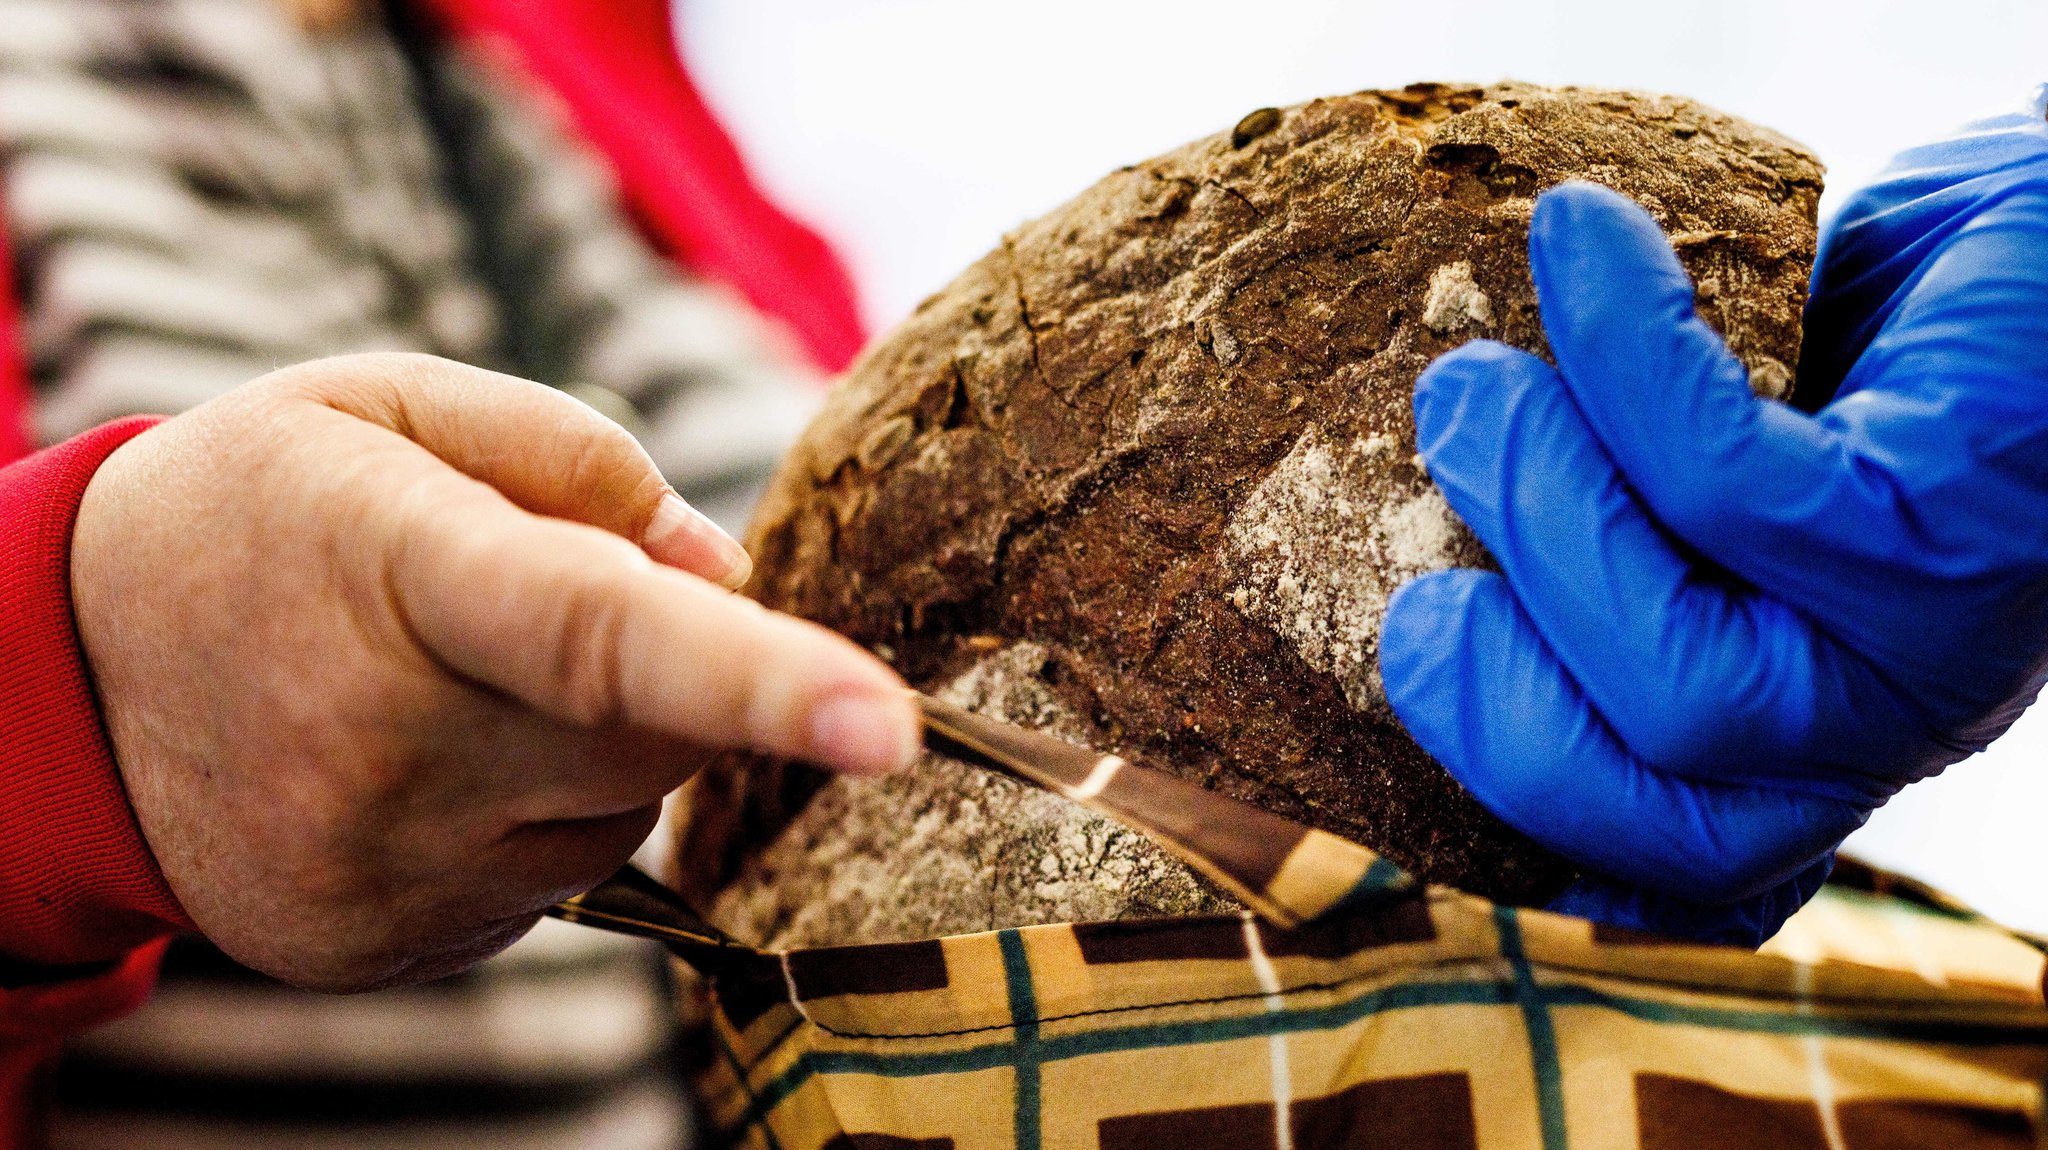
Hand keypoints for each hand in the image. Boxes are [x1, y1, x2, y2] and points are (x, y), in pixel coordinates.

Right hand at [72, 353, 916, 989]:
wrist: (72, 672)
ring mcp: (384, 867)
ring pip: (623, 813)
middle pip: (659, 731)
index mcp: (401, 573)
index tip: (887, 725)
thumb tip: (724, 574)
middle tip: (540, 593)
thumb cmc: (268, 506)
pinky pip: (561, 879)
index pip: (603, 635)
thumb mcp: (397, 403)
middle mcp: (388, 745)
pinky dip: (544, 810)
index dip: (761, 679)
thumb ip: (581, 458)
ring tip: (459, 675)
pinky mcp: (390, 944)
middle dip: (666, 664)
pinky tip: (433, 756)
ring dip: (601, 738)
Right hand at [1378, 87, 2047, 944]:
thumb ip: (1636, 519)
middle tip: (1416, 568)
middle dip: (1486, 705)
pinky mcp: (1956, 526)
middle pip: (1658, 824)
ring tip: (1472, 381)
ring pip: (1682, 688)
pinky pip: (1733, 490)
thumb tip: (1434, 470)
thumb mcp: (1760, 454)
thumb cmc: (1914, 328)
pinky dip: (1621, 365)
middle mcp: (1886, 725)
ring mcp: (1935, 648)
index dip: (1533, 819)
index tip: (1421, 661)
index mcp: (1828, 732)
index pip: (1692, 878)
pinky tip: (1582, 243)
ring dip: (1534, 519)